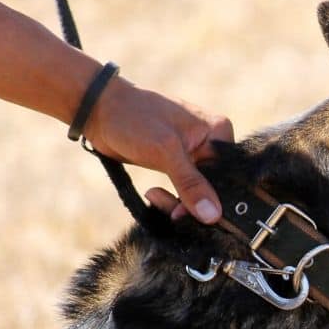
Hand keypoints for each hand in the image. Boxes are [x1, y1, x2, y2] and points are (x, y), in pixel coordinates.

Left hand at [84, 75, 232, 222]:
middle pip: (214, 189)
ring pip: (198, 195)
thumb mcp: (165, 151)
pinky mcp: (179, 167)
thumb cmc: (133, 119)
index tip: (195, 216)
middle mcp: (211, 145)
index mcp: (218, 132)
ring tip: (154, 197)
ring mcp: (195, 157)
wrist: (99, 112)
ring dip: (178, 204)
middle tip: (172, 213)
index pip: (228, 177)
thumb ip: (190, 183)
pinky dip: (171, 200)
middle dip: (192, 205)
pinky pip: (184, 193)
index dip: (214, 200)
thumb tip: (213, 215)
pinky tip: (153, 196)